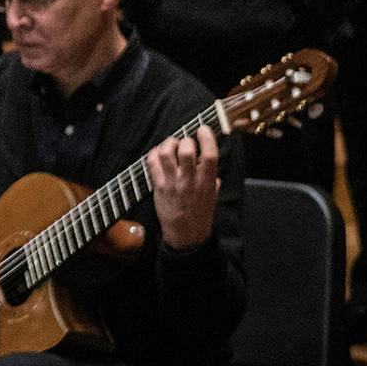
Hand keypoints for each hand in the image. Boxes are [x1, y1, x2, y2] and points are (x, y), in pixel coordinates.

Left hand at [146, 125, 219, 250]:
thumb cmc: (200, 216)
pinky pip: (152, 163)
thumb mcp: (213, 198)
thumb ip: (213, 182)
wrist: (186, 236)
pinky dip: (154, 153)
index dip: (207, 138)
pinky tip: (158, 154)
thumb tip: (214, 172)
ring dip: (168, 144)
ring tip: (171, 145)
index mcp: (207, 182)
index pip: (210, 155)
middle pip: (186, 150)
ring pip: (167, 153)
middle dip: (186, 140)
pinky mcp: (158, 186)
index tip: (203, 130)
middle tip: (185, 143)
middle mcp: (190, 180)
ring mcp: (173, 183)